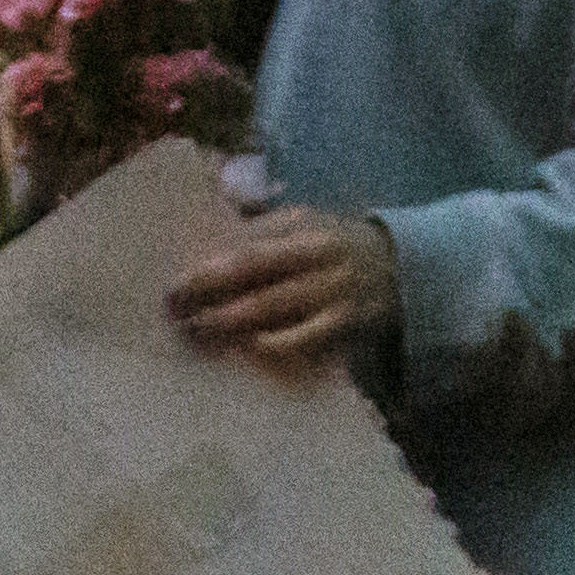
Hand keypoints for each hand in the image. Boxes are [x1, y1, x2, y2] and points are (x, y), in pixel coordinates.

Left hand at [169, 203, 397, 373]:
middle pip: (250, 270)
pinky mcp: (344, 323)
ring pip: (270, 305)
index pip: (243, 243)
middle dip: (207, 292)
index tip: (172, 283)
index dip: (205, 265)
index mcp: (298, 223)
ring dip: (229, 320)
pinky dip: (271, 345)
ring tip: (197, 331)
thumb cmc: (334, 248)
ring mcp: (329, 287)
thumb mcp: (303, 223)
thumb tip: (208, 229)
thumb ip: (259, 227)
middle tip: (172, 311)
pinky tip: (245, 351)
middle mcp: (313, 250)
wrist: (402, 268)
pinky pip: (302, 338)